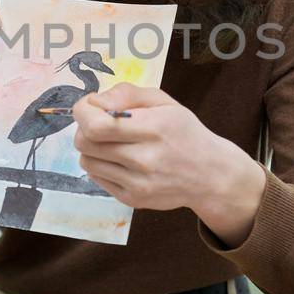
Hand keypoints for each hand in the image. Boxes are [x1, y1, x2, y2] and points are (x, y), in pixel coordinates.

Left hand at [72, 84, 266, 246]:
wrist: (210, 175)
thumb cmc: (184, 132)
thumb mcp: (164, 102)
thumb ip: (127, 94)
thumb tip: (94, 102)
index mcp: (154, 128)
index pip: (96, 125)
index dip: (83, 112)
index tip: (88, 106)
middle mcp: (145, 159)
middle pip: (85, 143)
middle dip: (85, 127)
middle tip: (100, 123)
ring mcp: (138, 183)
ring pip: (87, 161)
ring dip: (91, 147)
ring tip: (111, 142)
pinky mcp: (132, 199)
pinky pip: (96, 178)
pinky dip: (101, 165)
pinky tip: (120, 160)